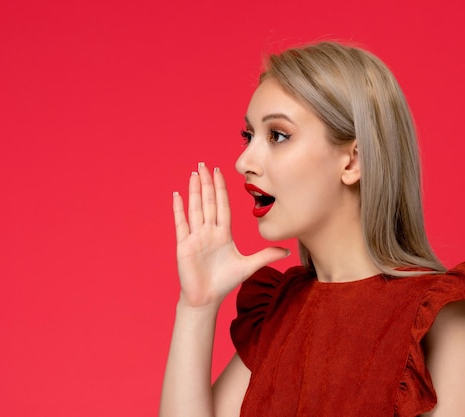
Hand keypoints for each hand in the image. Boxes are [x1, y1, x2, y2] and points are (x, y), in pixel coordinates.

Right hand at [172, 162, 288, 307]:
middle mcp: (209, 231)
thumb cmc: (224, 282)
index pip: (222, 206)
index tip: (220, 172)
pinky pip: (181, 223)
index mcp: (223, 234)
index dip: (221, 188)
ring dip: (194, 190)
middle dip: (207, 183)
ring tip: (193, 173)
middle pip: (208, 202)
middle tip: (204, 164)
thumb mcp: (249, 266)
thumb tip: (286, 251)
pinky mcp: (184, 245)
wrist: (206, 298)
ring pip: (196, 208)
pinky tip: (177, 194)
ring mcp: (195, 236)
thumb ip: (266, 256)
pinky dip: (179, 209)